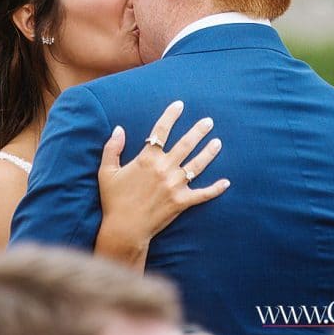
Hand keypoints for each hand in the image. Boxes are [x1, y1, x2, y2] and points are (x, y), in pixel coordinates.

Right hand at [96, 101, 229, 263]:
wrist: (124, 229)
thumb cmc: (114, 200)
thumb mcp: (107, 171)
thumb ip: (112, 148)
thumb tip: (119, 128)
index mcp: (147, 159)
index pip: (161, 130)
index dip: (171, 115)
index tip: (180, 105)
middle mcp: (164, 169)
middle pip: (186, 144)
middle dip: (199, 131)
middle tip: (209, 121)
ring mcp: (175, 186)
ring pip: (197, 164)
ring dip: (209, 152)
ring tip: (218, 142)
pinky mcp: (182, 202)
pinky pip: (203, 194)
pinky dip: (215, 189)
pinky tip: (226, 182)